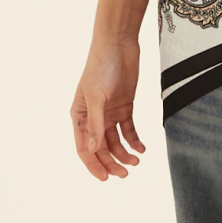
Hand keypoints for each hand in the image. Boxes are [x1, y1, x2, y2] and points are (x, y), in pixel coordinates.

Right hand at [70, 38, 145, 180]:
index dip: (93, 164)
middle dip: (112, 162)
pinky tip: (142, 148)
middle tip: (126, 173)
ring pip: (115, 141)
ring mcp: (109, 112)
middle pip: (101, 148)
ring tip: (136, 162)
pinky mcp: (124, 106)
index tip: (106, 178)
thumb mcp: (97, 96)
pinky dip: (134, 140)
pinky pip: (128, 129)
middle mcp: (93, 117)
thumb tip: (92, 149)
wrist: (118, 44)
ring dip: (124, 153)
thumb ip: (94, 123)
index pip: (84, 148)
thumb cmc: (101, 67)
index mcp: (80, 116)